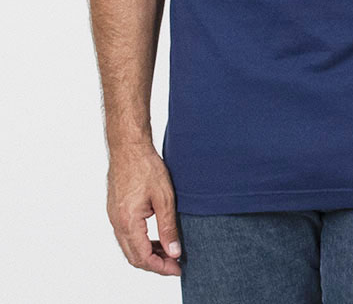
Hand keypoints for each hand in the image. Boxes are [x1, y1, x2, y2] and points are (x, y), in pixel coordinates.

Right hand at [106, 143, 182, 275]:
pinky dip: (140, 242)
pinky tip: (155, 237)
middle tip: (174, 264)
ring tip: (168, 251)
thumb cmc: (145, 166)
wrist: (128, 146)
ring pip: (128, 247)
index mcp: (128, 222)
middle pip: (134, 257)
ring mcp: (113, 216)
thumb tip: (174, 252)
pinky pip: (125, 235)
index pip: (143, 257)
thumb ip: (168, 227)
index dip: (161, 267)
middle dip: (155, 264)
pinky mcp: (115, 210)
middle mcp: (117, 222)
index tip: (177, 268)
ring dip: (147, 254)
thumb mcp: (164, 197)